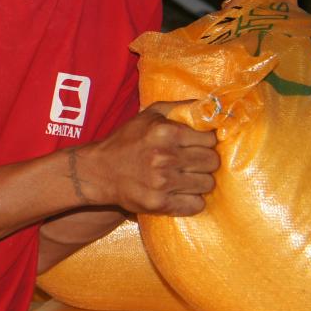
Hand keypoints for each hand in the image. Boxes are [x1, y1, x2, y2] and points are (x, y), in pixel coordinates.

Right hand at [73, 102, 219, 215]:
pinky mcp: (160, 203)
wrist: (98, 171)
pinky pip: (196, 205)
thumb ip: (179, 107)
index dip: (205, 142)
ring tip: (183, 178)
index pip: (210, 139)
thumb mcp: (148, 115)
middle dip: (204, 162)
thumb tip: (211, 106)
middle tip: (190, 163)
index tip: (195, 146)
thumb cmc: (126, 141)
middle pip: (212, 162)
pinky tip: (178, 193)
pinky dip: (191, 201)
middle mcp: (164, 157)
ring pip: (207, 184)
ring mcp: (162, 182)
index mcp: (165, 132)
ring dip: (198, 182)